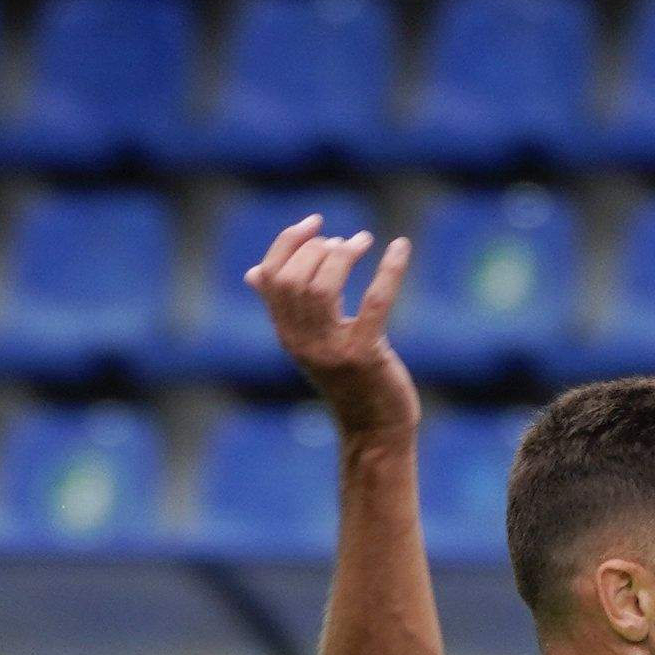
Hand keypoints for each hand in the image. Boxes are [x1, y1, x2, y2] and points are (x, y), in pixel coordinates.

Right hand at [244, 216, 417, 439]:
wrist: (375, 431)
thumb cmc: (348, 382)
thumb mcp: (310, 344)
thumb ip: (286, 310)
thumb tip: (254, 273)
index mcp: (285, 334)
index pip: (272, 277)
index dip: (289, 242)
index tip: (314, 223)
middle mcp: (302, 342)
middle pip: (295, 278)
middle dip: (318, 249)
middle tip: (344, 242)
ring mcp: (332, 350)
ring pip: (324, 287)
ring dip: (343, 255)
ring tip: (362, 242)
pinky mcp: (366, 355)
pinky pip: (376, 302)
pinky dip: (389, 270)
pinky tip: (400, 246)